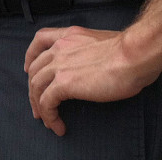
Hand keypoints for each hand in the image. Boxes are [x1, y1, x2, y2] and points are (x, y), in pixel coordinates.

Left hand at [24, 26, 156, 135]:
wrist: (133, 56)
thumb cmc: (130, 52)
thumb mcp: (104, 42)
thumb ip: (92, 50)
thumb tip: (97, 64)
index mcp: (70, 35)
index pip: (40, 39)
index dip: (31, 55)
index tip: (28, 68)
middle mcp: (60, 48)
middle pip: (35, 68)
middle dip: (33, 88)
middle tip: (38, 105)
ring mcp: (60, 65)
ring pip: (36, 86)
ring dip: (38, 105)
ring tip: (46, 120)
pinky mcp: (64, 83)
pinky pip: (47, 102)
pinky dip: (49, 115)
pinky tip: (57, 125)